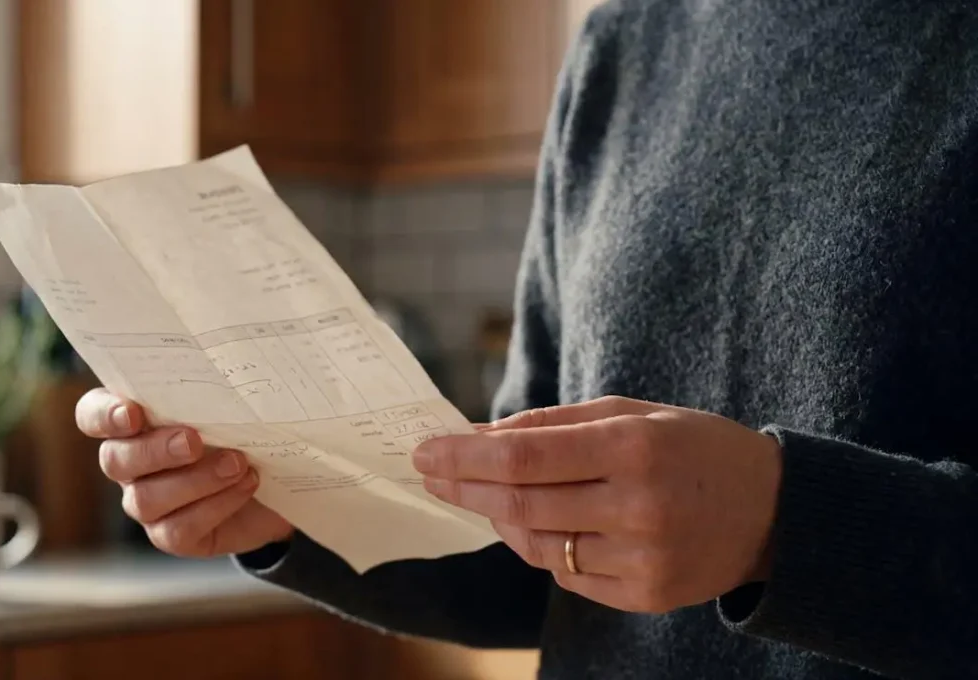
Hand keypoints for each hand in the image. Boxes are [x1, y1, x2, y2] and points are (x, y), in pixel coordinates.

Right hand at [77, 388, 293, 555]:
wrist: (274, 477)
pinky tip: (244, 484)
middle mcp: (130, 463)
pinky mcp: (173, 535)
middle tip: (193, 441)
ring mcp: (147, 503)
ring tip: (236, 464)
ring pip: (146, 499)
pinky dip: (215, 506)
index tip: (133, 413)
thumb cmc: (244, 427)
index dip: (104, 416)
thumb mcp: (232, 402)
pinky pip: (178, 529)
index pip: (92, 415)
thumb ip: (213, 385)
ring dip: (195, 480)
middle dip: (154, 450)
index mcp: (131, 420)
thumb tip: (226, 359)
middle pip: (115, 460)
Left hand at [412, 396, 781, 613]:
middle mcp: (638, 506)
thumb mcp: (631, 414)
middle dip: (464, 485)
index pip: (524, 457)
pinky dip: (541, 547)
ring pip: (537, 544)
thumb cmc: (693, 449)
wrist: (775, 512)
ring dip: (500, 517)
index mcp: (634, 447)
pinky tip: (541, 524)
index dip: (465, 455)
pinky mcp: (645, 596)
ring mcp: (643, 558)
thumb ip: (554, 425)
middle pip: (520, 503)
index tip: (425, 450)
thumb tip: (478, 435)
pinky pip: (567, 574)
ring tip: (488, 494)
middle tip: (430, 472)